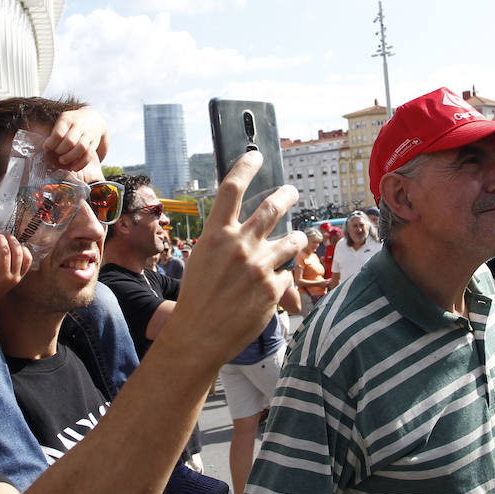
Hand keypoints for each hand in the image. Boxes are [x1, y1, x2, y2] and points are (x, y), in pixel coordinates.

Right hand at [0, 232, 31, 307]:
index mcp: (0, 275)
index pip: (4, 252)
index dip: (1, 240)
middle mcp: (12, 277)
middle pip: (17, 253)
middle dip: (10, 240)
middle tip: (3, 233)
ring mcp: (18, 278)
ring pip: (25, 257)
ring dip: (19, 245)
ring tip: (9, 238)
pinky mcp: (20, 277)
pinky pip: (27, 263)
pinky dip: (25, 253)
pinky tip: (18, 246)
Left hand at [45, 107, 108, 169]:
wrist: (93, 120)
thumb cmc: (71, 123)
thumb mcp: (61, 121)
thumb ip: (52, 132)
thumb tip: (37, 143)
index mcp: (67, 119)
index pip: (59, 133)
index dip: (51, 143)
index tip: (46, 148)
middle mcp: (79, 126)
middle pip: (70, 141)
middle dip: (61, 151)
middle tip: (55, 155)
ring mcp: (88, 134)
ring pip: (81, 147)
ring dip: (70, 157)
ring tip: (62, 161)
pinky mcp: (94, 144)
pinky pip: (89, 155)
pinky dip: (81, 163)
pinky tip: (73, 168)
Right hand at [162, 152, 303, 361]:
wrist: (198, 336)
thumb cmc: (197, 297)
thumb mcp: (202, 258)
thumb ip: (225, 239)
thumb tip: (246, 223)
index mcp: (215, 234)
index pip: (232, 188)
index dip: (246, 166)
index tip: (256, 157)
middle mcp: (239, 245)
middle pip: (273, 206)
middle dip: (288, 194)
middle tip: (292, 192)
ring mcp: (259, 266)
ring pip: (292, 239)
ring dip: (297, 238)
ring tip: (296, 239)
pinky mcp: (274, 288)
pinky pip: (288, 273)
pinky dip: (282, 277)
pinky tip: (270, 287)